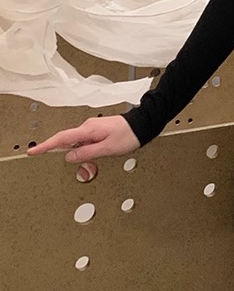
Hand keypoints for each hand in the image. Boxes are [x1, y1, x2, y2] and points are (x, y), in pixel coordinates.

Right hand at [26, 115, 140, 164]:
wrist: (143, 125)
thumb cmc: (129, 135)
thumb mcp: (107, 149)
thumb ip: (87, 153)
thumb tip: (70, 157)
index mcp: (88, 130)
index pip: (61, 138)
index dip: (45, 145)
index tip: (33, 151)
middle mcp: (88, 126)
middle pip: (67, 141)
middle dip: (62, 154)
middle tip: (59, 165)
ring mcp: (93, 128)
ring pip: (77, 143)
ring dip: (77, 154)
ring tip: (87, 165)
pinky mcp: (98, 131)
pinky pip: (85, 141)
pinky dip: (83, 150)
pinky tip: (90, 157)